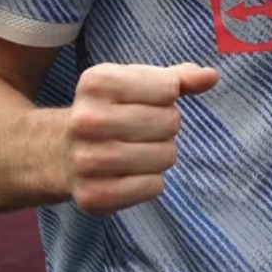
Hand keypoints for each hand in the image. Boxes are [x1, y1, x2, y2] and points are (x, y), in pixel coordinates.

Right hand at [64, 62, 216, 215]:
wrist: (59, 153)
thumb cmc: (110, 110)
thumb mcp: (137, 83)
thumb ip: (177, 77)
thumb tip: (211, 76)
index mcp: (97, 82)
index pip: (169, 88)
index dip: (166, 96)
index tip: (142, 102)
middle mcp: (86, 120)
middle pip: (170, 122)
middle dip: (164, 126)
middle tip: (139, 130)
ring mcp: (87, 161)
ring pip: (166, 156)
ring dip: (159, 154)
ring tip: (133, 151)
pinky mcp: (94, 196)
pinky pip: (154, 187)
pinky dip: (150, 181)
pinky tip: (128, 173)